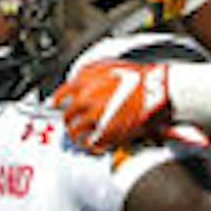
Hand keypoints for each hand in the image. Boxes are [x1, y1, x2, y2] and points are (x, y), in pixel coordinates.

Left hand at [53, 61, 172, 152]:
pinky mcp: (109, 133)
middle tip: (71, 124)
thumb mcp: (106, 64)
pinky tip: (93, 145)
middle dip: (68, 121)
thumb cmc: (136, 76)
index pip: (59, 96)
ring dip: (76, 136)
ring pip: (76, 133)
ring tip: (79, 138)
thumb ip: (86, 72)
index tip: (55, 107)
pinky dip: (91, 146)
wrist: (155, 88)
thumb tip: (73, 80)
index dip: (56, 103)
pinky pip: (92, 144)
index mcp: (83, 83)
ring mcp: (96, 118)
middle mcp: (86, 101)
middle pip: (66, 117)